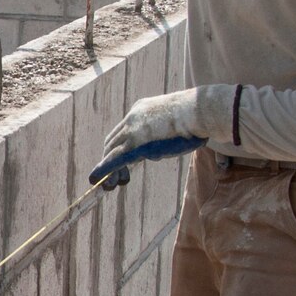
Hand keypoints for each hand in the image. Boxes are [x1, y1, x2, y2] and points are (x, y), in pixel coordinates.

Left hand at [88, 85, 235, 187]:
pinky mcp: (134, 143)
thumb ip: (164, 137)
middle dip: (111, 160)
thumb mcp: (177, 125)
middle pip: (114, 140)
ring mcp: (132, 129)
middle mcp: (133, 117)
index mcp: (143, 109)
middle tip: (117, 178)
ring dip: (108, 169)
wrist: (200, 111)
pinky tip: (95, 179)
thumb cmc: (198, 119)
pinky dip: (103, 169)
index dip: (121, 147)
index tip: (124, 162)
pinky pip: (113, 159)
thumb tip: (157, 153)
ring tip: (108, 186)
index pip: (125, 129)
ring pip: (111, 151)